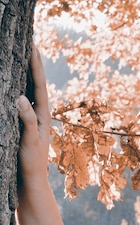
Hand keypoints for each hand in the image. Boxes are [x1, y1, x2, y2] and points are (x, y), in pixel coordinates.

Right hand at [17, 46, 50, 196]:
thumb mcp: (30, 142)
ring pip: (27, 92)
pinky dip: (15, 90)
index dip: (35, 65)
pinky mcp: (22, 127)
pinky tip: (11, 84)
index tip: (33, 45)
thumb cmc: (31, 164)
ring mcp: (30, 120)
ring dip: (24, 74)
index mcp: (43, 116)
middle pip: (34, 84)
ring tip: (21, 55)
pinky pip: (19, 104)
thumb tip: (21, 97)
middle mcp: (38, 115)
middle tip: (30, 41)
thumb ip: (27, 121)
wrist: (30, 183)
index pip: (38, 86)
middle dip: (32, 64)